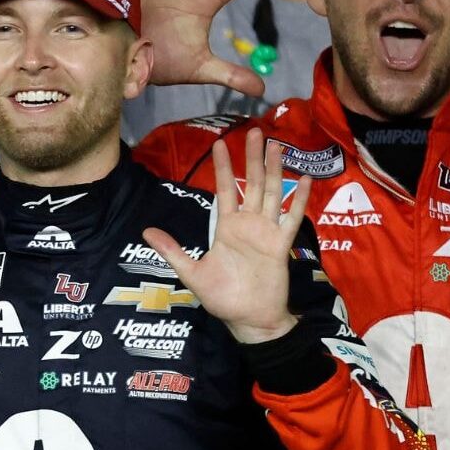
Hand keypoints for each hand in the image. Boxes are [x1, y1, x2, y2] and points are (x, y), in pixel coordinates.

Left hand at [142, 128, 312, 343]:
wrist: (250, 320)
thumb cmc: (223, 298)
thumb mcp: (192, 273)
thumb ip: (172, 250)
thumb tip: (146, 231)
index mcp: (227, 228)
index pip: (224, 190)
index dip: (222, 167)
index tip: (220, 143)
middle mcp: (248, 224)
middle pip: (251, 183)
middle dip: (252, 158)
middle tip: (255, 130)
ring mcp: (267, 232)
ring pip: (272, 193)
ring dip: (274, 170)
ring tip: (276, 145)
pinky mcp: (281, 245)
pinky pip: (291, 219)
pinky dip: (298, 200)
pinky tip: (304, 179)